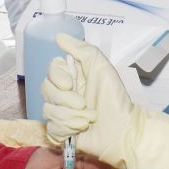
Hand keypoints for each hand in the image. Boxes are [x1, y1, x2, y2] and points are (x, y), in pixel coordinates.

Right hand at [41, 34, 136, 158]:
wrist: (122, 129)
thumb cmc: (114, 97)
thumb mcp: (101, 67)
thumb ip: (81, 49)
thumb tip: (59, 36)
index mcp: (72, 76)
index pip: (51, 70)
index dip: (56, 77)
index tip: (70, 84)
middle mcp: (63, 93)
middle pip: (46, 90)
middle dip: (66, 100)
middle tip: (84, 104)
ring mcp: (61, 113)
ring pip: (48, 110)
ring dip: (71, 116)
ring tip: (89, 119)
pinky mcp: (60, 132)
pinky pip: (52, 128)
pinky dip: (67, 129)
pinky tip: (81, 129)